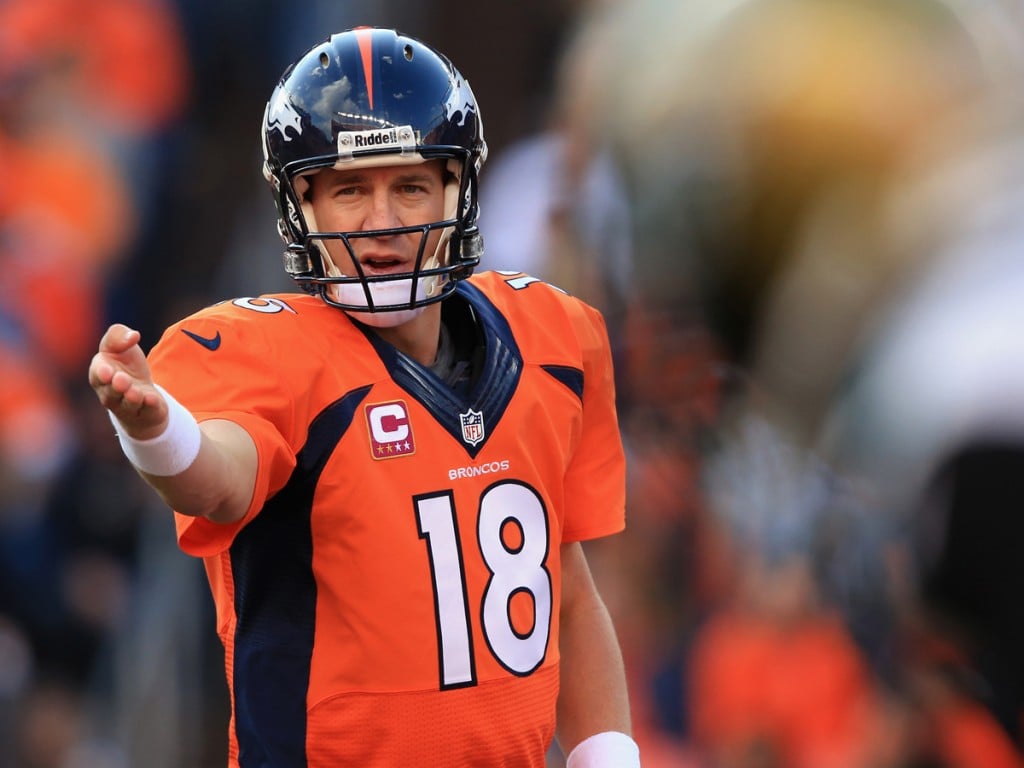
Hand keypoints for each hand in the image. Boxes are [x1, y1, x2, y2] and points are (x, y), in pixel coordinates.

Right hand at [88, 323, 167, 438]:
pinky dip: (149, 406)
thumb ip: (118, 336)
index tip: (107, 371)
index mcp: (100, 375)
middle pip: (110, 393)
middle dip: (115, 387)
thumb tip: (133, 335)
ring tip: (134, 392)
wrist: (144, 393)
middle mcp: (110, 394)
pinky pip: (146, 412)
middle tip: (121, 379)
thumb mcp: (120, 347)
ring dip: (131, 398)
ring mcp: (128, 406)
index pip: (97, 374)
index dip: (101, 373)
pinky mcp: (146, 413)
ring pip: (127, 405)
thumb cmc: (127, 367)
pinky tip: (152, 399)